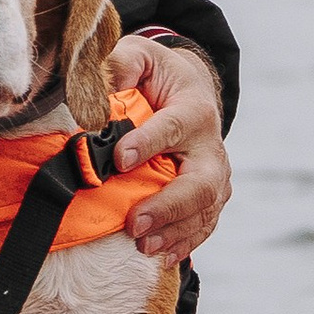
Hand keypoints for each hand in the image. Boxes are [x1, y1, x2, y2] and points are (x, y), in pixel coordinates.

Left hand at [104, 32, 231, 261]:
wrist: (190, 92)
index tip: (119, 159)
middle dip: (168, 206)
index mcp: (193, 108)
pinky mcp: (213, 195)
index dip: (148, 143)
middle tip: (134, 223)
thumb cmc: (157, 76)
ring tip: (143, 246)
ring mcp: (216, 174)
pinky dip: (185, 242)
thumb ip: (120, 65)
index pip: (173, 127)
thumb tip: (97, 88)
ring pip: (205, 209)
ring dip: (175, 231)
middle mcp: (209, 145)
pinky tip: (161, 256)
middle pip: (201, 182)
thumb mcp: (139, 56)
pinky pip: (205, 224)